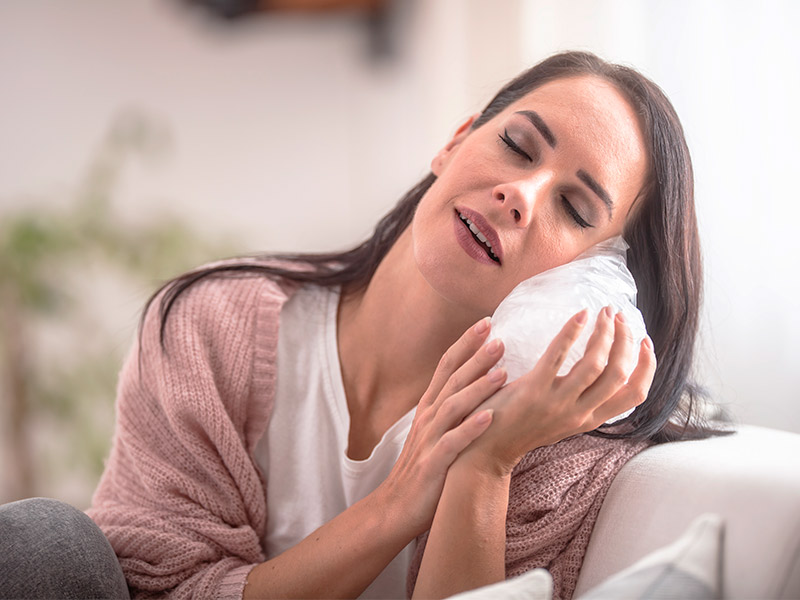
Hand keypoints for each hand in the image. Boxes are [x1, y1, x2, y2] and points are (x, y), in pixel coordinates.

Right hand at [374, 317, 507, 535]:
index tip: (486, 322)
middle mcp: (428, 418)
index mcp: (430, 408)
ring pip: (454, 407)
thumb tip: (478, 384)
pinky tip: (490, 417)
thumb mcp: (436, 432)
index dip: (465, 343)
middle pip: (452, 380)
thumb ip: (452, 409)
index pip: (446, 366)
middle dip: (476, 357)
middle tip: (500, 337)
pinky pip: (453, 443)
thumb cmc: (424, 468)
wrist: (396, 507)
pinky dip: (471, 429)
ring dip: (477, 388)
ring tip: (502, 372)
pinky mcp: (433, 464)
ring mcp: (429, 440)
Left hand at [457, 306, 656, 474]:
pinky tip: (579, 315)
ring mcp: (558, 403)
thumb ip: (581, 401)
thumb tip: (599, 368)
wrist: (486, 449)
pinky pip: (558, 355)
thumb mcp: (562, 419)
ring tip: (602, 311)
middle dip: (626, 341)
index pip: (635, 394)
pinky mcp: (533, 390)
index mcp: (590, 419)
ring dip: (604, 333)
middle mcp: (580, 413)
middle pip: (619, 374)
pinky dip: (572, 332)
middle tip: (618, 315)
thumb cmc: (521, 427)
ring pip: (595, 364)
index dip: (647, 366)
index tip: (646, 341)